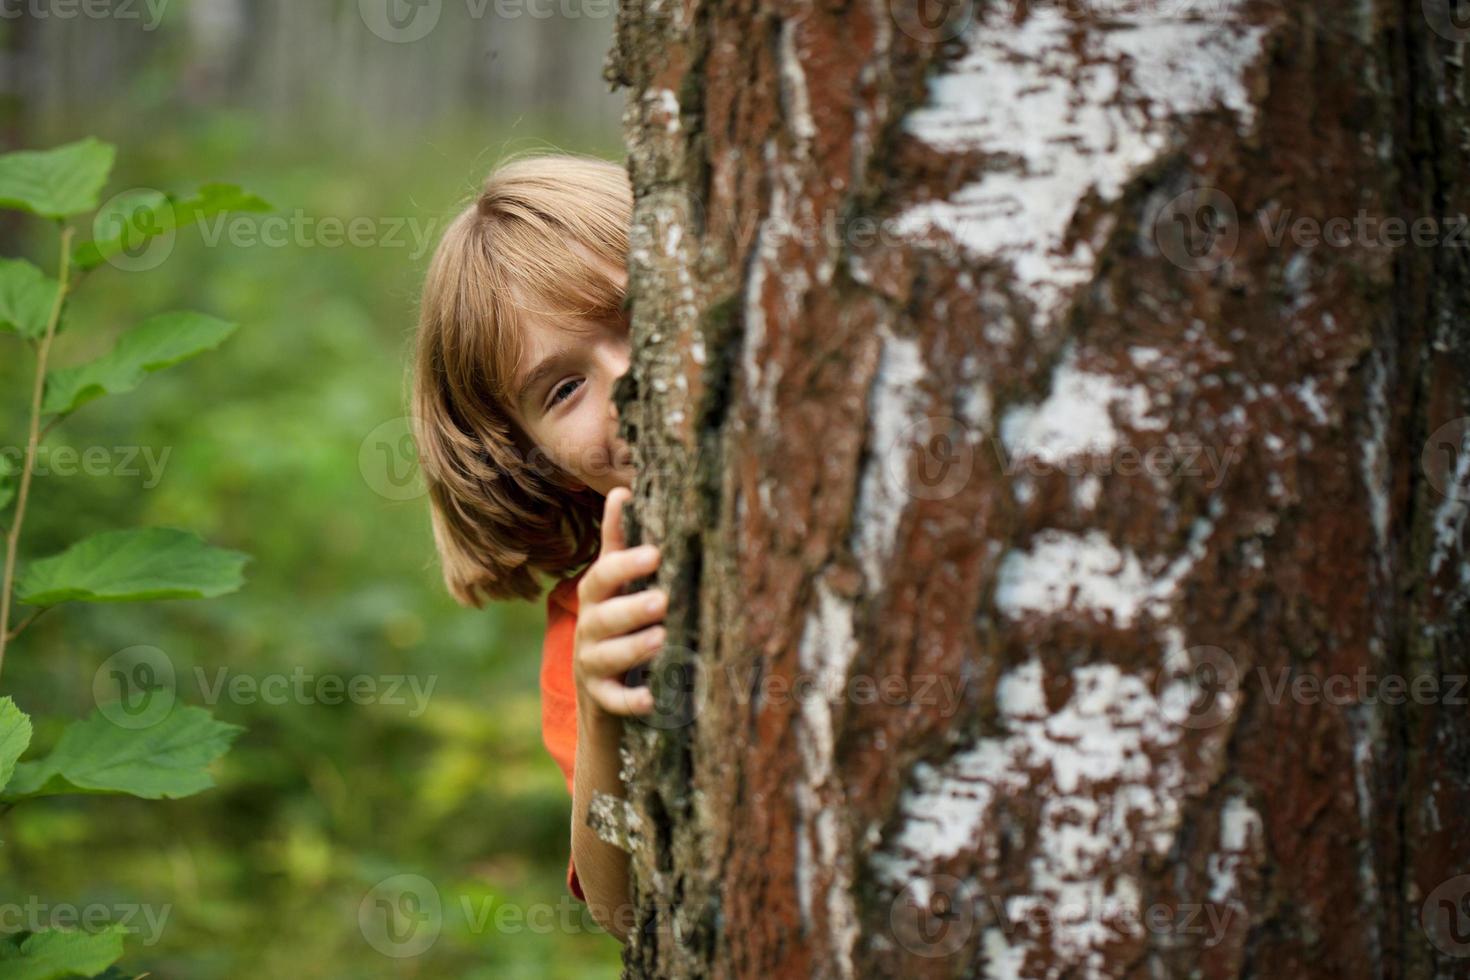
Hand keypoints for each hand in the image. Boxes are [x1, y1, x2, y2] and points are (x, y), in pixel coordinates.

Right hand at [572, 486, 666, 716]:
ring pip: (607, 656)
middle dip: (632, 607)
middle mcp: (589, 627)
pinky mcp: (601, 697)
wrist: (600, 686)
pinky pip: (612, 700)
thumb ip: (619, 542)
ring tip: (662, 640)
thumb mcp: (615, 583)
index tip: (656, 554)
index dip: (626, 564)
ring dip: (633, 647)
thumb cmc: (617, 621)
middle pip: (604, 616)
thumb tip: (621, 490)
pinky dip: (630, 701)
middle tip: (663, 600)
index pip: (603, 575)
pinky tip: (652, 698)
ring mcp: (592, 663)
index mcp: (596, 596)